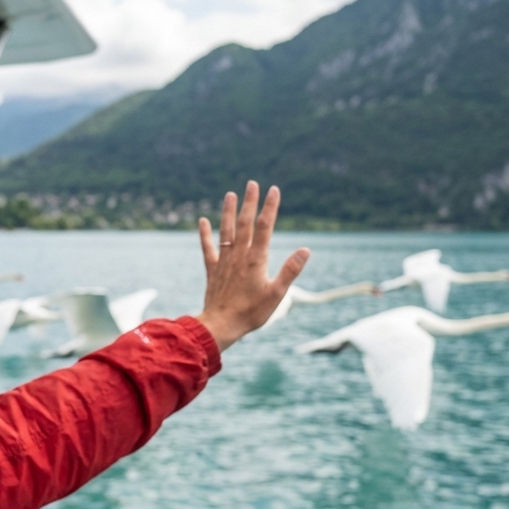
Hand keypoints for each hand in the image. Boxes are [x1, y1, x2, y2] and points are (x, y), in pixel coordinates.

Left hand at [196, 181, 309, 351]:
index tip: (273, 190)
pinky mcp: (213, 270)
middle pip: (245, 224)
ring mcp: (224, 262)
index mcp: (257, 259)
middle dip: (250, 202)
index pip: (265, 227)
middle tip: (252, 183)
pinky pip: (208, 249)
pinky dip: (205, 234)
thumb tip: (306, 250)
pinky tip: (202, 221)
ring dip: (228, 212)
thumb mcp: (277, 294)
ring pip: (226, 231)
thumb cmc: (251, 312)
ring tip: (230, 194)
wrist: (221, 325)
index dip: (270, 207)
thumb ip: (290, 270)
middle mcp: (239, 256)